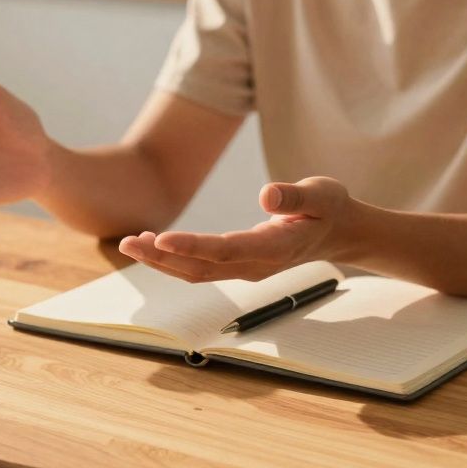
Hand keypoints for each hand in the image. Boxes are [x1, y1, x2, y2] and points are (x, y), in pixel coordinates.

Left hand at [118, 177, 357, 281]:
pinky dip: (173, 260)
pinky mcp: (239, 265)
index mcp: (277, 248)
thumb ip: (295, 198)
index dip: (192, 246)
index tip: (160, 238)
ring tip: (129, 244)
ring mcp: (247, 269)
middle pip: (202, 268)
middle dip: (162, 258)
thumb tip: (266, 195)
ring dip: (161, 262)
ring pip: (197, 273)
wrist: (341, 232)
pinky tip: (151, 245)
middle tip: (126, 243)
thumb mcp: (322, 195)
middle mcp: (257, 265)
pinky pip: (200, 268)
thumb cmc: (330, 208)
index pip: (227, 250)